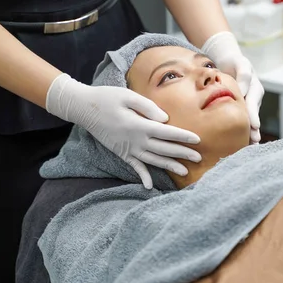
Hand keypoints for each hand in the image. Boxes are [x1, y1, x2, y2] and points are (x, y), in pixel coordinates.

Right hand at [46, 74, 200, 188]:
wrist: (84, 108)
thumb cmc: (107, 98)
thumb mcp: (128, 96)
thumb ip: (148, 107)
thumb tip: (165, 119)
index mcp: (138, 125)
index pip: (166, 133)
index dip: (183, 137)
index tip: (197, 140)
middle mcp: (134, 140)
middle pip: (163, 149)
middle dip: (182, 153)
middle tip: (199, 157)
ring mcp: (127, 149)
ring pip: (152, 160)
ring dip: (169, 166)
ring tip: (184, 171)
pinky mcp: (121, 152)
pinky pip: (134, 167)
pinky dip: (143, 176)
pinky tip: (150, 186)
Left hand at [202, 32, 264, 142]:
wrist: (229, 61)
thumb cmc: (234, 61)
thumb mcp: (240, 63)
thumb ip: (244, 75)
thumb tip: (243, 90)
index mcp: (255, 88)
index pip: (253, 102)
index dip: (253, 115)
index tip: (254, 126)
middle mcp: (254, 98)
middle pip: (254, 115)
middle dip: (254, 129)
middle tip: (254, 141)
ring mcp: (249, 104)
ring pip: (250, 120)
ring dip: (250, 133)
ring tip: (250, 146)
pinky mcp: (242, 108)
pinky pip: (243, 120)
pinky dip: (243, 131)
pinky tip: (242, 143)